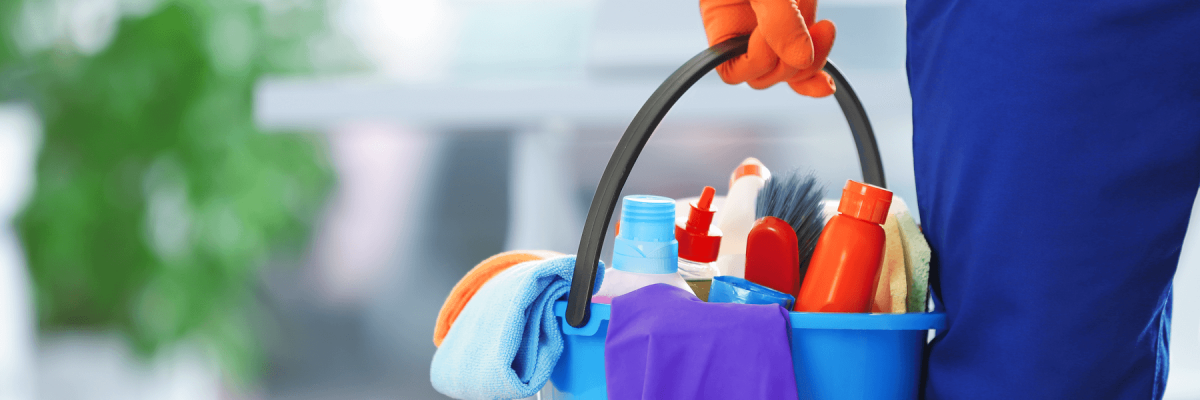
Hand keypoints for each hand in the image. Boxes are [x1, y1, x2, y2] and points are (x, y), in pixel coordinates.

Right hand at [700, 0, 835, 96]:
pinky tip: (827, 85)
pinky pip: (804, 67)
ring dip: (812, 60)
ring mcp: (774, 33)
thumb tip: (802, 61)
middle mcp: (745, 32)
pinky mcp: (799, 30)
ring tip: (824, 29)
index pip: (732, 69)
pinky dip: (816, 76)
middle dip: (788, 61)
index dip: (757, 60)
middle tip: (806, 29)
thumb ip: (780, 20)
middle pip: (763, 76)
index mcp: (722, 22)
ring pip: (789, 72)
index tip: (770, 33)